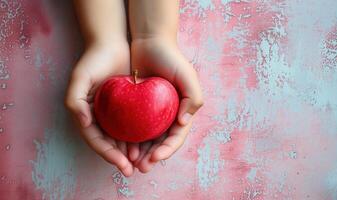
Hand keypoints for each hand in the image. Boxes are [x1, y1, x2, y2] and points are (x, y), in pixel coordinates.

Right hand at [65, 42, 134, 176]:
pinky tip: (147, 144)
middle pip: (108, 143)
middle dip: (119, 159)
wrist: (112, 44)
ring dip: (129, 151)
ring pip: (121, 138)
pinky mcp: (126, 106)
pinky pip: (132, 125)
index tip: (121, 164)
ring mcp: (112, 113)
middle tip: (133, 169)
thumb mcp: (80, 78)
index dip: (107, 154)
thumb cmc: (94, 60)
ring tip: (141, 161)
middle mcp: (98, 116)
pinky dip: (137, 136)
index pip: (95, 140)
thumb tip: (84, 124)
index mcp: (85, 114)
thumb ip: (74, 101)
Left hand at [128, 36, 203, 172]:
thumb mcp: (188, 76)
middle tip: (141, 167)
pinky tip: (123, 145)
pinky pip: (135, 126)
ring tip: (131, 161)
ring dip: (141, 152)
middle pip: (161, 142)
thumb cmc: (171, 58)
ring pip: (147, 138)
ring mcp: (153, 112)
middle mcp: (169, 114)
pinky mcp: (138, 106)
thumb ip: (193, 99)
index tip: (155, 158)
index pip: (177, 137)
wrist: (149, 41)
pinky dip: (131, 137)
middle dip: (153, 157)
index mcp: (182, 111)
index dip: (167, 150)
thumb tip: (183, 123)